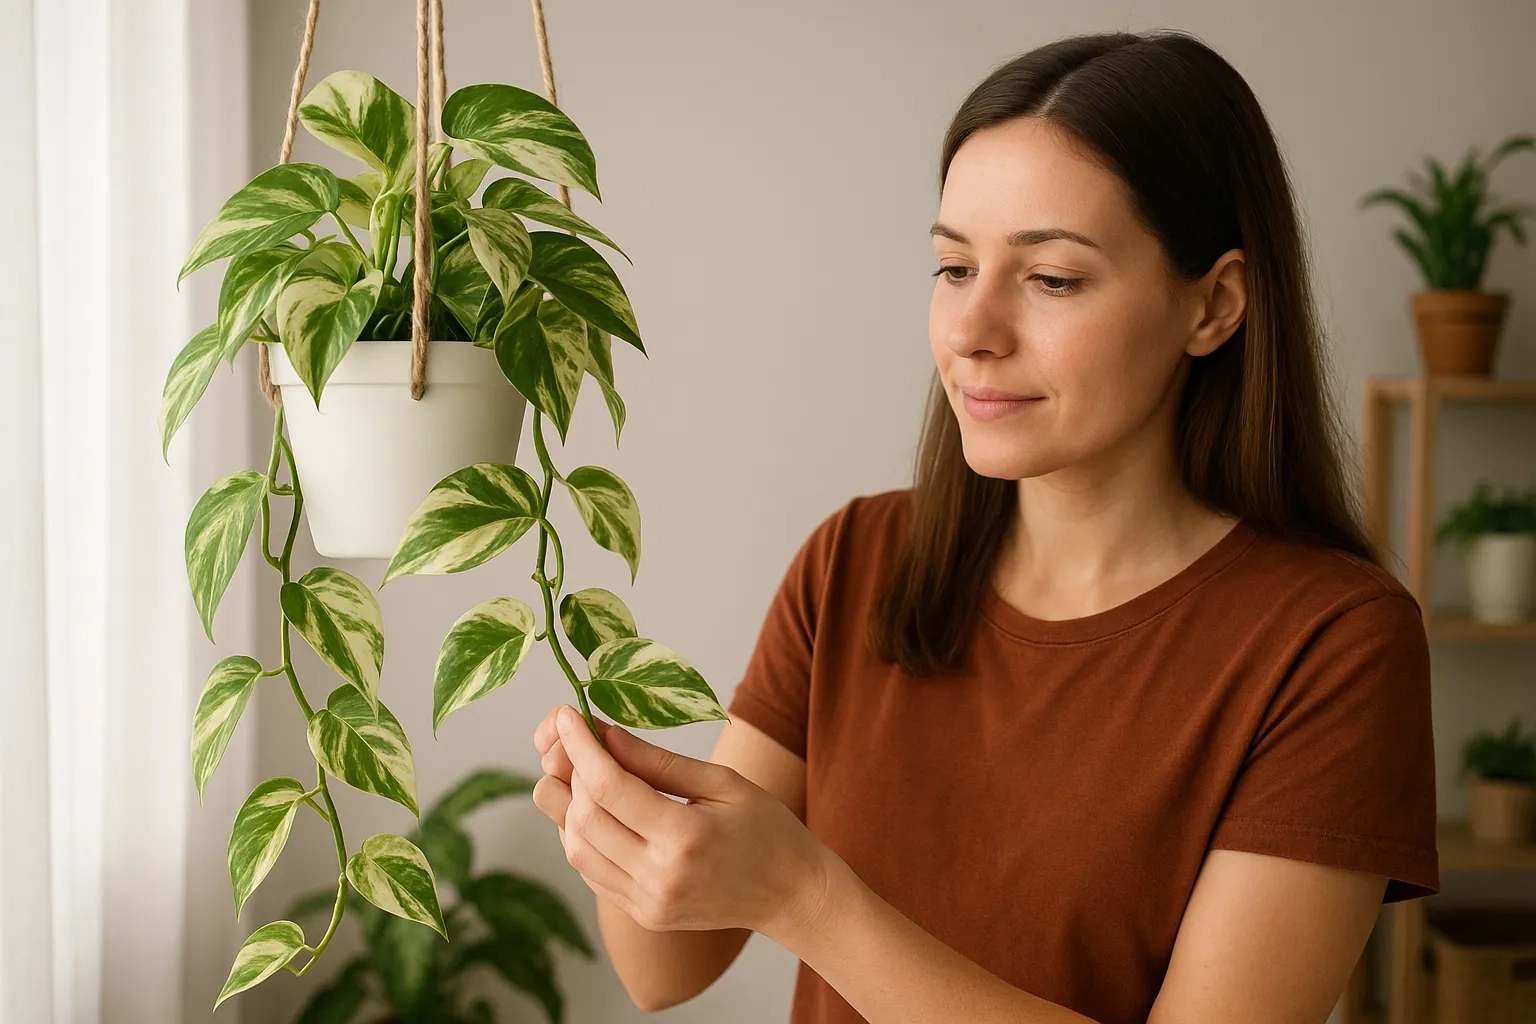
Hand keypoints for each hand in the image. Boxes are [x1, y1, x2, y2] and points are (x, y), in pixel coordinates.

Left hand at [530, 704, 831, 937]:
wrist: (790, 892)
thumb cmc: (766, 827)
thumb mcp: (722, 781)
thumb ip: (659, 762)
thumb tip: (606, 735)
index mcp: (685, 839)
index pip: (609, 788)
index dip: (580, 747)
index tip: (567, 715)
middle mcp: (659, 878)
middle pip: (584, 819)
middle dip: (572, 771)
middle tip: (577, 739)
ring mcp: (648, 903)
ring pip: (577, 850)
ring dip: (568, 806)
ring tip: (583, 771)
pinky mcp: (643, 915)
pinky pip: (591, 873)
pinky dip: (580, 836)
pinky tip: (593, 808)